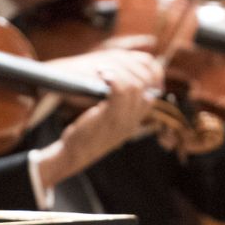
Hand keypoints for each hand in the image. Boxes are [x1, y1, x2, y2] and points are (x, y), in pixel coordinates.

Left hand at [55, 52, 163, 177]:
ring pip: (134, 86)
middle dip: (128, 70)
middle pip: (144, 87)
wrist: (74, 155)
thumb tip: (121, 88)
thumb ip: (118, 109)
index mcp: (134, 122)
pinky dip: (113, 77)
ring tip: (103, 71)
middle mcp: (133, 121)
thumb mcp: (109, 123)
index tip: (122, 71)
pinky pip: (120, 90)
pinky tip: (102, 74)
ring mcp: (123, 120)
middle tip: (108, 68)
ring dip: (118, 72)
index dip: (140, 81)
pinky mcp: (110, 117)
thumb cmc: (88, 136)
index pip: (149, 95)